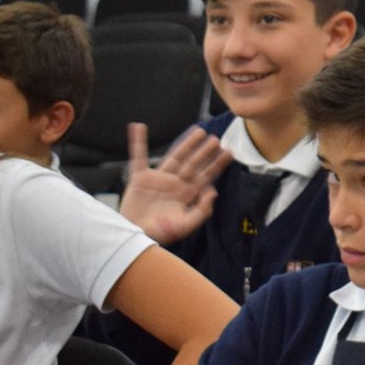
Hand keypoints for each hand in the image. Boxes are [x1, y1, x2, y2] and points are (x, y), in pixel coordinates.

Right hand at [118, 124, 233, 245]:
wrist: (135, 236)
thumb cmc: (160, 233)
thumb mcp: (185, 226)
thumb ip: (202, 211)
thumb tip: (213, 191)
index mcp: (187, 194)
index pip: (206, 175)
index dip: (217, 164)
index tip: (230, 152)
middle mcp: (175, 183)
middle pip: (194, 163)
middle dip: (205, 151)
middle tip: (216, 138)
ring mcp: (159, 179)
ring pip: (175, 156)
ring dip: (186, 143)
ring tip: (198, 130)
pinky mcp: (140, 178)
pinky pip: (138, 156)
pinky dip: (137, 142)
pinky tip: (138, 128)